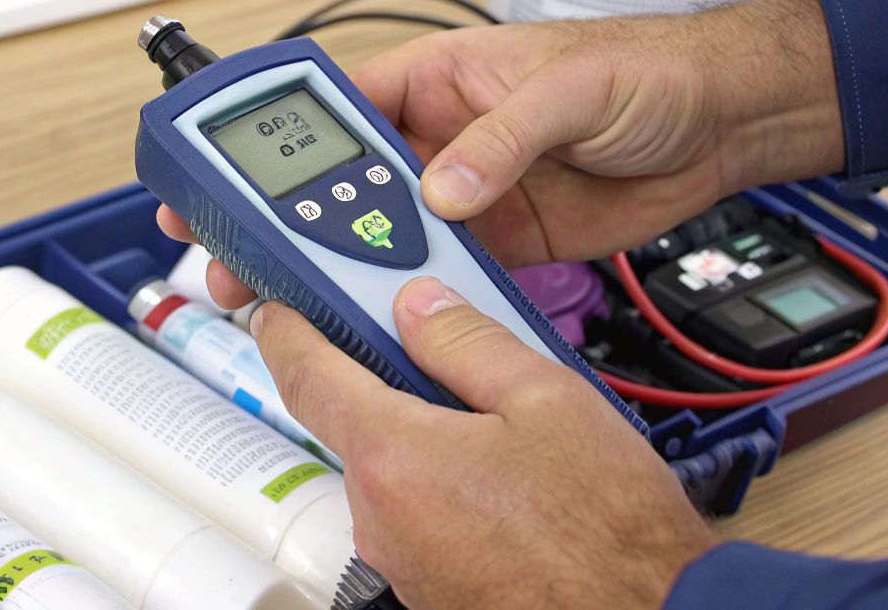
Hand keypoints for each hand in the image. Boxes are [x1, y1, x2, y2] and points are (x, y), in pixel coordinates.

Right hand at [158, 0, 842, 303]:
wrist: (723, 122)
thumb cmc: (650, 70)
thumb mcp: (569, 90)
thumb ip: (500, 138)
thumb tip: (441, 189)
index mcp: (439, 76)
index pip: (338, 106)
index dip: (273, 139)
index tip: (225, 173)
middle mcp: (441, 136)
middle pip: (340, 182)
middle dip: (284, 220)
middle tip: (236, 258)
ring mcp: (468, 192)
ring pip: (381, 234)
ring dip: (339, 267)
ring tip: (292, 300)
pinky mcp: (502, 240)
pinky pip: (440, 274)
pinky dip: (409, 299)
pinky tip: (377, 323)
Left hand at [253, 276, 711, 608]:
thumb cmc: (609, 532)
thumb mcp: (548, 400)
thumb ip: (468, 342)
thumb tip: (418, 306)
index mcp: (395, 456)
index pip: (305, 376)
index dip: (286, 330)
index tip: (278, 307)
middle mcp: (380, 516)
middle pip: (358, 423)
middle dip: (395, 386)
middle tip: (453, 361)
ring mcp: (401, 560)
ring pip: (396, 472)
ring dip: (431, 442)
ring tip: (510, 438)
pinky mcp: (428, 589)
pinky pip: (420, 517)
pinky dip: (448, 489)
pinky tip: (511, 490)